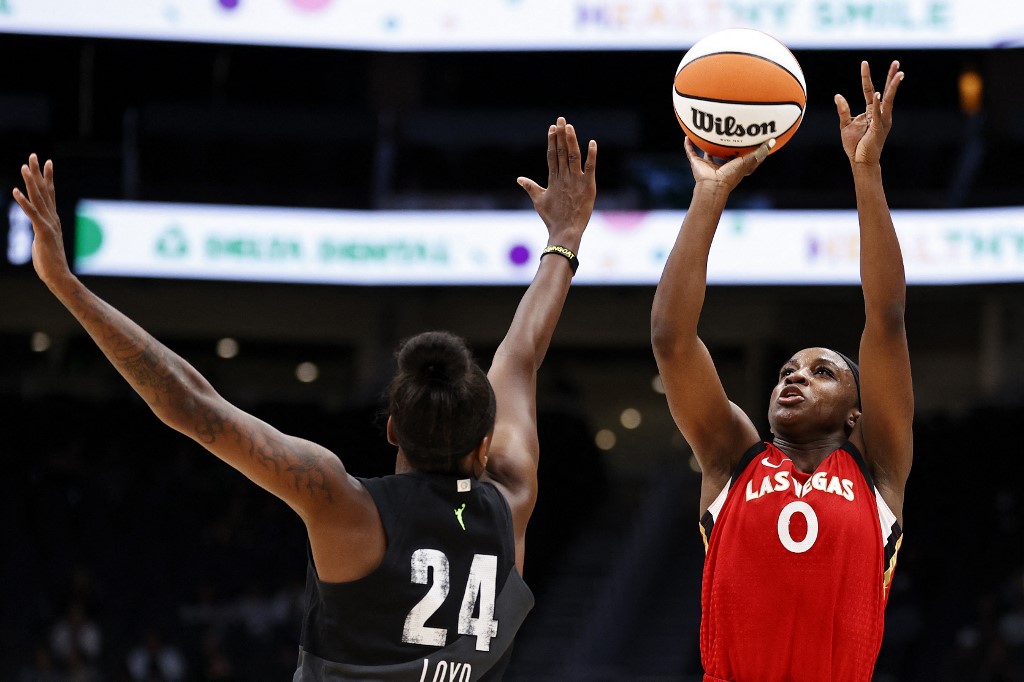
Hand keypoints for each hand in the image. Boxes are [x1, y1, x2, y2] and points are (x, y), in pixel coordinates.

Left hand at [13, 154, 71, 285]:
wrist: (59, 277)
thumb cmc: (51, 264)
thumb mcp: (45, 242)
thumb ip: (43, 232)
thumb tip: (41, 231)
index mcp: (53, 219)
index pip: (51, 194)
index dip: (48, 177)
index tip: (47, 163)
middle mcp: (52, 218)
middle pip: (45, 191)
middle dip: (39, 173)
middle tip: (35, 155)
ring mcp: (48, 224)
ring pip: (38, 199)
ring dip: (31, 182)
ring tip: (24, 167)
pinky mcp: (42, 232)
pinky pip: (31, 214)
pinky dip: (23, 202)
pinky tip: (16, 191)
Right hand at [517, 117, 596, 250]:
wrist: (565, 231)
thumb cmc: (552, 218)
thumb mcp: (539, 201)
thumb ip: (531, 187)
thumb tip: (519, 179)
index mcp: (553, 179)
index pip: (552, 155)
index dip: (552, 141)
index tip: (552, 128)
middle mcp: (564, 177)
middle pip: (561, 152)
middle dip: (561, 135)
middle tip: (561, 119)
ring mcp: (576, 181)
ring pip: (573, 156)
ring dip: (571, 140)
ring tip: (569, 126)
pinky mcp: (588, 186)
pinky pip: (591, 167)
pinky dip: (591, 155)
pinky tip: (592, 142)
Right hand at [684, 137, 773, 193]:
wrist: (713, 185)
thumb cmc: (731, 176)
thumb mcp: (749, 161)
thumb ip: (760, 152)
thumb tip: (772, 141)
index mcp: (733, 168)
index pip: (740, 158)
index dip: (744, 150)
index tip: (749, 140)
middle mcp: (720, 166)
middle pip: (723, 154)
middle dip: (725, 146)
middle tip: (728, 132)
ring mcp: (707, 165)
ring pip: (707, 153)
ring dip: (706, 145)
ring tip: (707, 133)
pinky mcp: (696, 164)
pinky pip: (691, 152)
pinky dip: (688, 145)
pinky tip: (687, 136)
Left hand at [835, 60, 903, 165]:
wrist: (860, 162)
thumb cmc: (854, 145)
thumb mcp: (845, 125)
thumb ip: (843, 110)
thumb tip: (838, 95)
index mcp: (872, 111)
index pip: (869, 90)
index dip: (866, 77)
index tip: (864, 63)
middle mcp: (880, 113)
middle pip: (886, 91)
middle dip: (891, 77)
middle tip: (896, 62)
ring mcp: (881, 120)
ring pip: (888, 100)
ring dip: (893, 87)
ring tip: (899, 73)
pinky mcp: (878, 128)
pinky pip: (878, 114)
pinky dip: (876, 104)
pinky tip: (877, 94)